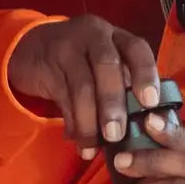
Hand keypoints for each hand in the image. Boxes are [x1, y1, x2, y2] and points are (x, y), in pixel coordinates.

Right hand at [7, 15, 159, 159]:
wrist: (33, 50)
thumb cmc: (82, 64)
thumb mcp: (104, 65)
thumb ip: (123, 86)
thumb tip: (143, 128)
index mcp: (117, 37)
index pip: (137, 48)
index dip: (146, 74)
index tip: (150, 102)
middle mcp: (94, 36)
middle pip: (107, 65)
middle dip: (113, 103)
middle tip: (116, 135)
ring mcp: (68, 47)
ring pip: (82, 86)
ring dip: (89, 121)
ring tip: (93, 147)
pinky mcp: (47, 65)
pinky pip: (62, 97)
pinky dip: (72, 122)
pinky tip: (77, 140)